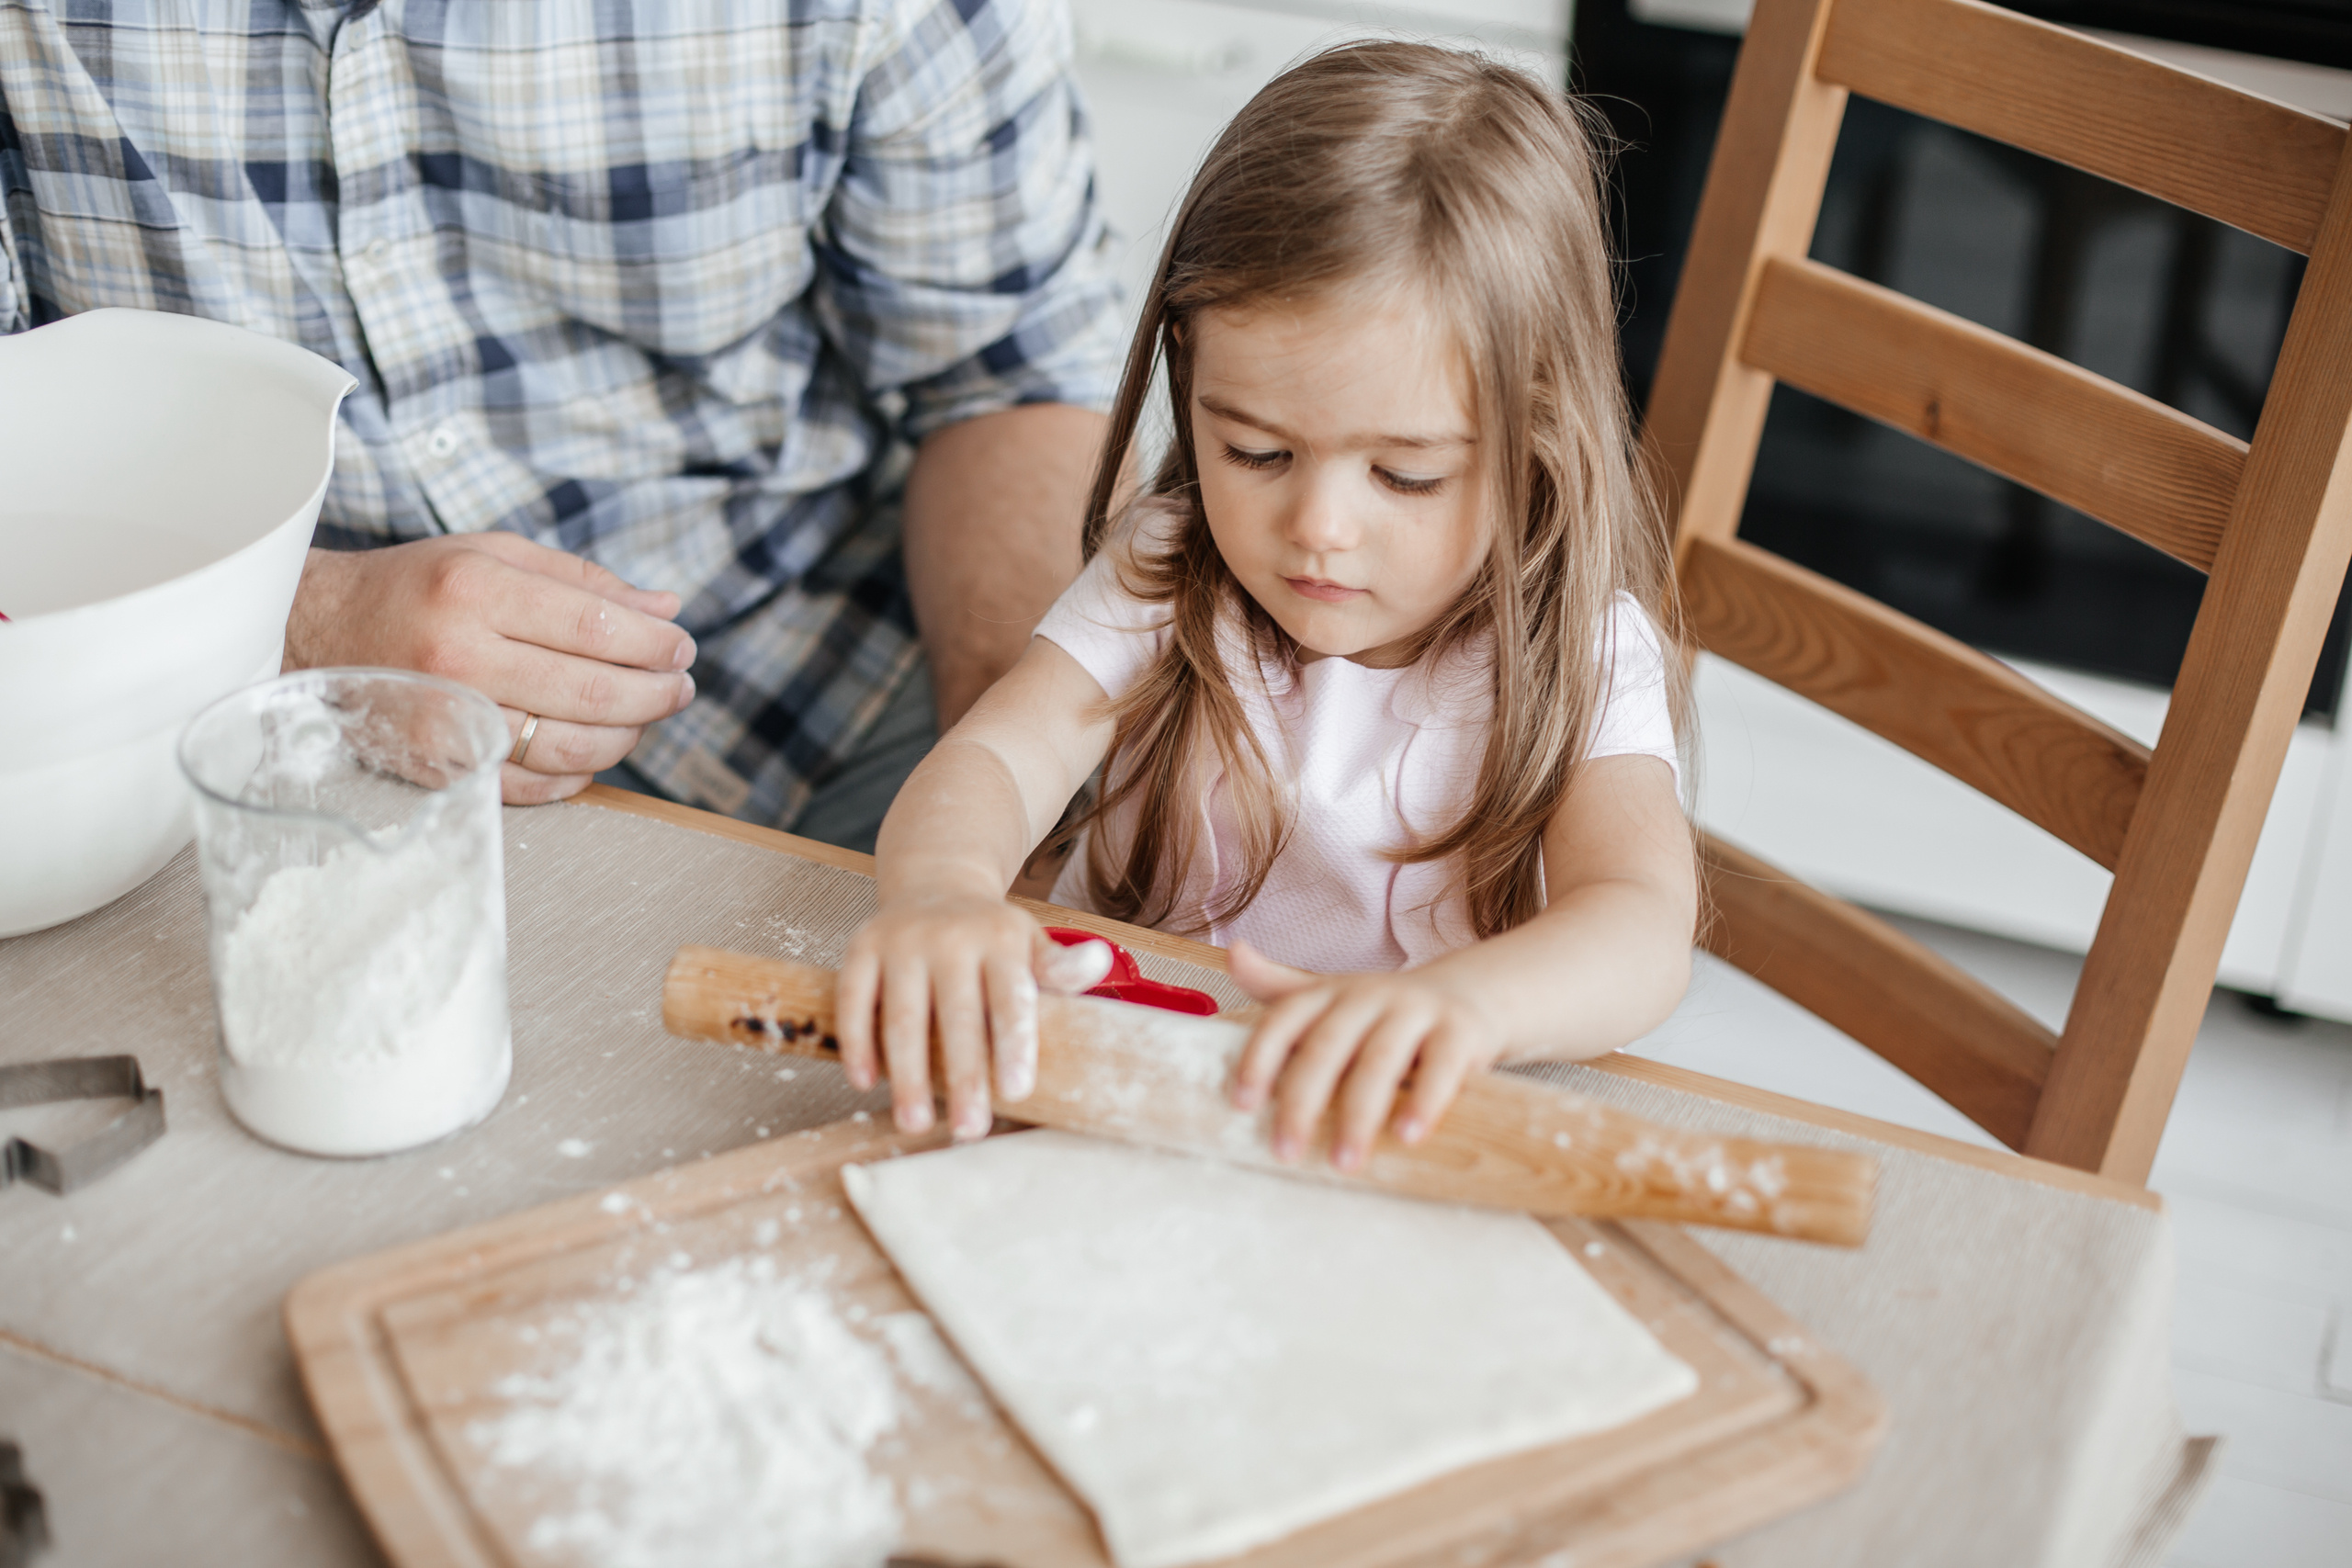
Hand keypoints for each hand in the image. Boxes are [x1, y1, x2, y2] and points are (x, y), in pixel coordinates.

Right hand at [283, 534, 696, 803]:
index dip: (655, 644)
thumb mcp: (494, 556)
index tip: (682, 648)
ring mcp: (446, 719)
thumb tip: (665, 609)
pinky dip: (577, 777)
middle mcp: (460, 657)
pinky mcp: (437, 766)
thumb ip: (584, 582)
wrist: (319, 630)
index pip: (597, 627)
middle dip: (656, 693)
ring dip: (627, 737)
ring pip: (571, 748)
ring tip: (644, 717)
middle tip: (680, 687)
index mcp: (476, 591)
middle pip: (593, 692)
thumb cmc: (417, 588)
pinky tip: (592, 753)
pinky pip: (531, 787)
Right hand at [835, 897, 1112, 1140]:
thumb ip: (1060, 967)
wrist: (935, 884)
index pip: (1009, 997)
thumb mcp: (1032, 944)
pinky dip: (858, 1044)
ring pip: (900, 1016)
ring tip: (915, 1123)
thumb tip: (1099, 961)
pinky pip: (854, 1001)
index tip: (1017, 1091)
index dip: (1014, 1044)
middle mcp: (948, 936)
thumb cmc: (990, 935)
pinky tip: (867, 1083)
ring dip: (907, 1074)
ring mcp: (901, 941)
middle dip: (963, 1076)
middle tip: (970, 1130)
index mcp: (1000, 937)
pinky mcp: (862, 948)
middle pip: (955, 1016)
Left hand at [1227, 941, 1504, 1172]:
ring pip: (1379, 1061)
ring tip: (1344, 1162)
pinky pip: (1441, 1068)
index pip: (1285, 1018)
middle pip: (1327, 1046)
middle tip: (1285, 1151)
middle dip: (1302, 1101)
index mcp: (1330, 993)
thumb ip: (1280, 989)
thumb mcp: (1333, 1000)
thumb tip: (1234, 956)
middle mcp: (1369, 995)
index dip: (1260, 1058)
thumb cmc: (1384, 1014)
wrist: (1468, 995)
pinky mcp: (1460, 1031)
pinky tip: (1407, 1136)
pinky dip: (1424, 1103)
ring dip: (1358, 1115)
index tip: (1242, 1104)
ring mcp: (1416, 1010)